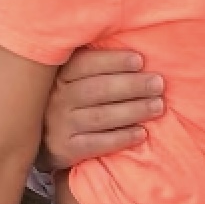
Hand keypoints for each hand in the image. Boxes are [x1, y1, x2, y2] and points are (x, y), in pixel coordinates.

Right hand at [41, 48, 163, 170]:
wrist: (46, 140)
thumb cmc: (72, 102)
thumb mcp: (74, 80)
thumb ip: (96, 67)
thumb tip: (138, 55)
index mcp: (60, 76)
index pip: (84, 64)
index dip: (113, 61)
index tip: (139, 60)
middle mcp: (58, 98)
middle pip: (96, 90)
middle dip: (131, 85)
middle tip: (158, 84)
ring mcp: (60, 125)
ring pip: (100, 117)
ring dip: (132, 111)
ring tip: (157, 106)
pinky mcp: (66, 149)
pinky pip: (97, 143)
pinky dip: (121, 138)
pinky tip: (142, 133)